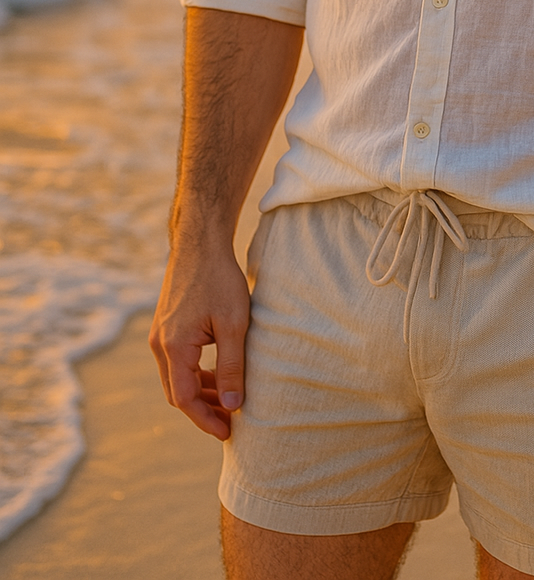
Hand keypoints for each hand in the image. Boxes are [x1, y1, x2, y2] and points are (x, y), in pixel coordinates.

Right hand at [149, 242, 251, 439]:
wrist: (200, 242)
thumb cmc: (220, 279)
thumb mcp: (233, 324)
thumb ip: (231, 366)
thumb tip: (231, 406)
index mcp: (173, 347)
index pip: (185, 399)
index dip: (205, 420)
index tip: (228, 432)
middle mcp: (159, 344)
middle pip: (177, 392)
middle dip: (203, 411)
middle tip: (231, 422)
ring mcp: (160, 335)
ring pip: (176, 378)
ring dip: (200, 393)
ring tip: (228, 402)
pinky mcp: (166, 326)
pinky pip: (177, 362)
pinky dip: (195, 374)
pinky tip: (217, 375)